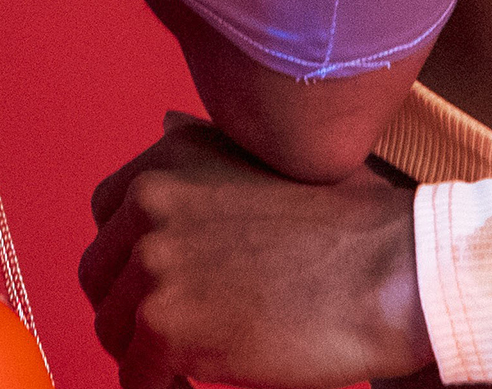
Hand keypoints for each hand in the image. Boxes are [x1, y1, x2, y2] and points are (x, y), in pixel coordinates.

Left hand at [81, 114, 430, 388]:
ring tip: (199, 360)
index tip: (168, 287)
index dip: (134, 261)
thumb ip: (202, 159)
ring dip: (149, 352)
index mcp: (169, 160)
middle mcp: (151, 202)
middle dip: (134, 308)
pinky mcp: (165, 325)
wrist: (391, 271)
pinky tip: (201, 384)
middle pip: (100, 276)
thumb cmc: (348, 228)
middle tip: (184, 332)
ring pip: (113, 330)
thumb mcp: (263, 163)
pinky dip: (161, 388)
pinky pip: (136, 377)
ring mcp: (154, 263)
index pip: (108, 217)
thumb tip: (163, 128)